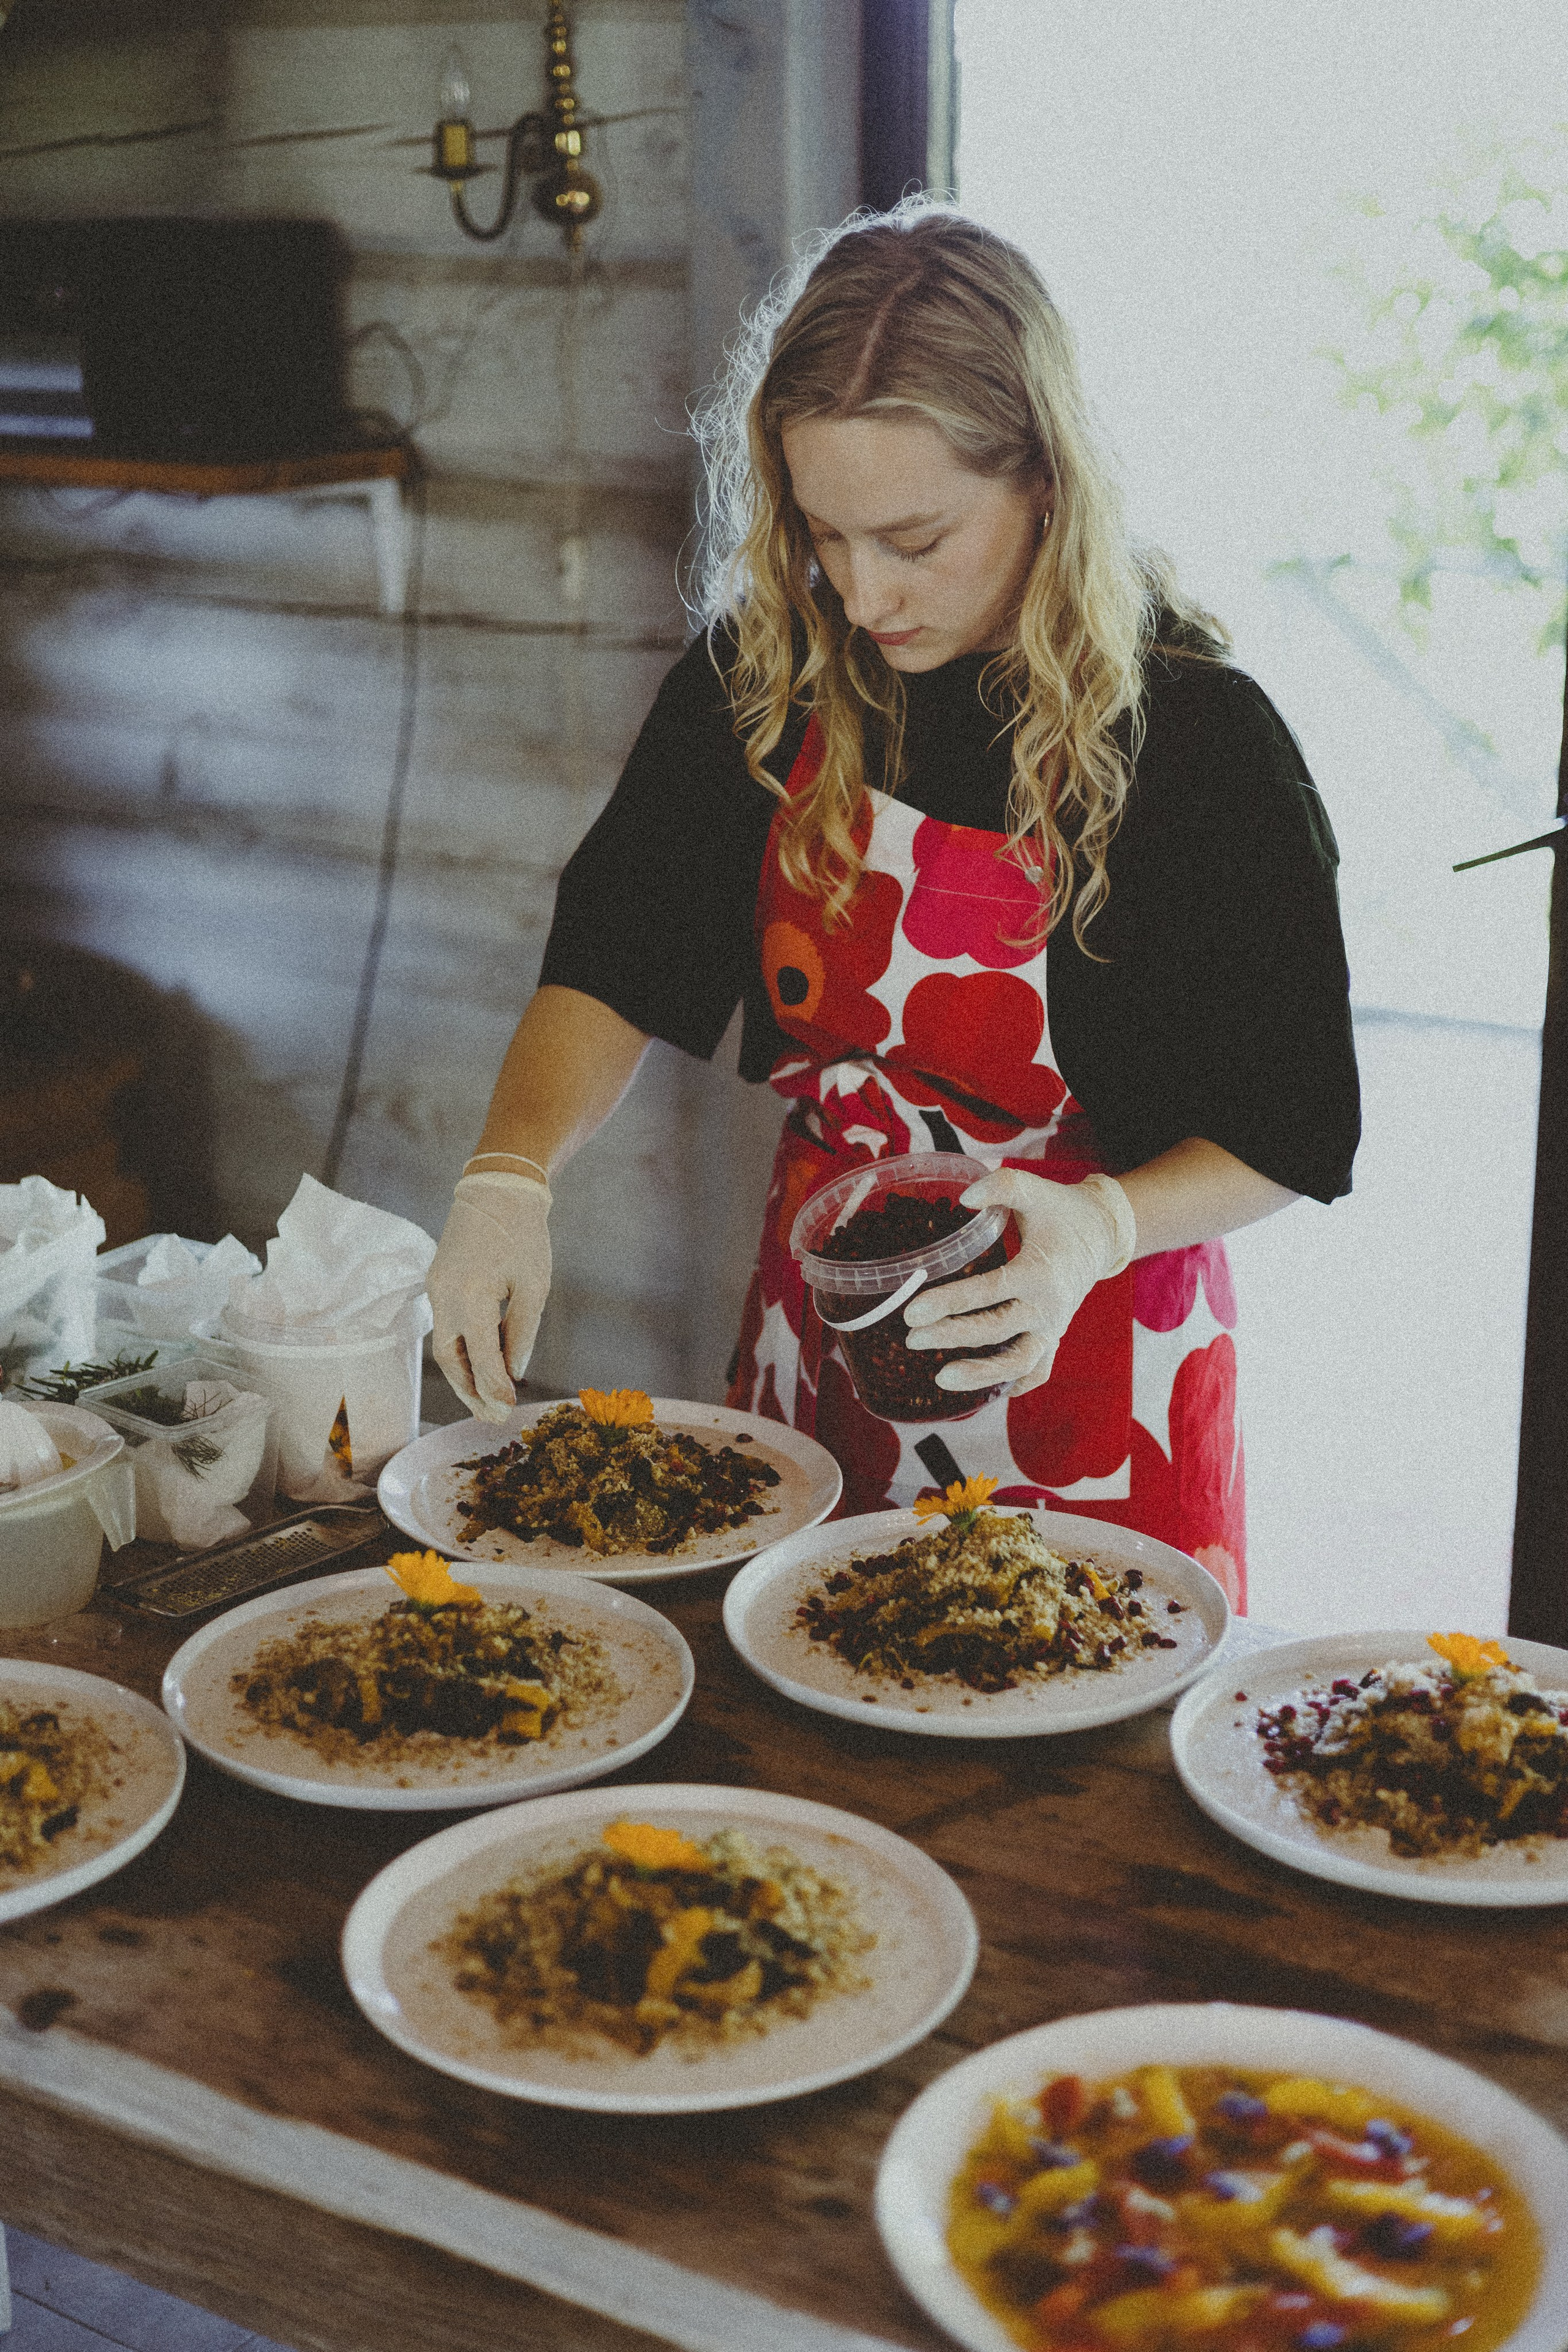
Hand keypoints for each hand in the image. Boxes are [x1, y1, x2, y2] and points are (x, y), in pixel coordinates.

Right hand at [429, 1173, 551, 1420]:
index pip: (479, 1357)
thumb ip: (521, 1333)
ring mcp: (436, 1289)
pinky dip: (462, 1350)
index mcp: (471, 1296)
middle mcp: (445, 1296)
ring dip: (463, 1375)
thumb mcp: (534, 1286)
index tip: (507, 1411)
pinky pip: (446, 1327)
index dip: (494, 1388)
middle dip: (471, 1392)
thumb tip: (513, 1372)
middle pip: (450, 1360)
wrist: (497, 1189)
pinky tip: (482, 1364)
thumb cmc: (523, 1234)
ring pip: (443, 1347)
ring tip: (486, 1400)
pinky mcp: (437, 1283)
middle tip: (493, 1417)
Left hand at [902, 1170, 1135, 1395]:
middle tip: (911, 1340)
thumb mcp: (1034, 1189)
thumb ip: (1000, 1187)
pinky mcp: (1055, 1337)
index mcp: (1039, 1273)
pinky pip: (1038, 1370)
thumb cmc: (1061, 1210)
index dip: (948, 1304)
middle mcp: (1048, 1307)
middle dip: (951, 1337)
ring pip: (1018, 1363)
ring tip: (941, 1379)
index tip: (912, 1313)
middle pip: (995, 1331)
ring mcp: (1053, 1328)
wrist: (1102, 1233)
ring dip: (980, 1375)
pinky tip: (988, 1393)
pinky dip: (1015, 1383)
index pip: (988, 1293)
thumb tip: (963, 1199)